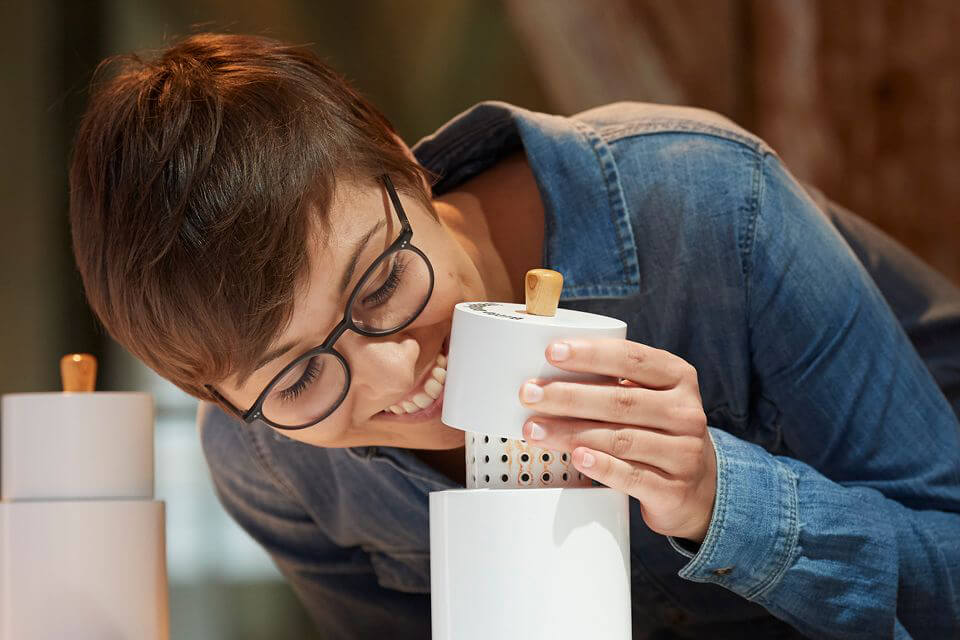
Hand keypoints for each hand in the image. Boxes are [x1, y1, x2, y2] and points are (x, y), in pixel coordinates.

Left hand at [519, 338, 716, 542]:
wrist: (699, 488)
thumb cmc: (658, 431)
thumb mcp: (650, 397)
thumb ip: (612, 383)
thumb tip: (547, 376)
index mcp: (678, 378)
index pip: (632, 358)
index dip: (590, 354)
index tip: (551, 352)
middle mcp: (685, 412)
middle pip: (621, 400)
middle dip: (568, 396)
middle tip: (529, 394)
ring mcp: (683, 453)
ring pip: (620, 439)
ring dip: (571, 433)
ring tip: (535, 430)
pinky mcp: (672, 490)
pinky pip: (631, 476)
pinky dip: (600, 466)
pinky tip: (576, 458)